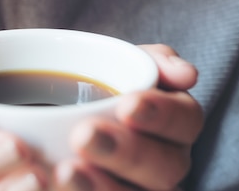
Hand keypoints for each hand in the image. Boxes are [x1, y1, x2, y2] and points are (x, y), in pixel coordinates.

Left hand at [55, 44, 202, 190]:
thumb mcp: (119, 63)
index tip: (127, 104)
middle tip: (84, 135)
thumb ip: (153, 60)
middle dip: (125, 152)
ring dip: (100, 187)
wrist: (52, 112)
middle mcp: (167, 164)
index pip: (187, 120)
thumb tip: (187, 74)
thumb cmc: (96, 85)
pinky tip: (51, 185)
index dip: (162, 114)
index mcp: (177, 124)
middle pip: (165, 168)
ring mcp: (139, 189)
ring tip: (65, 170)